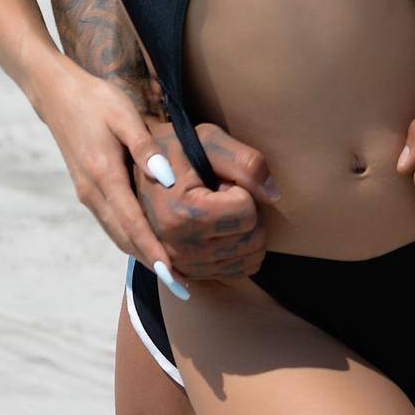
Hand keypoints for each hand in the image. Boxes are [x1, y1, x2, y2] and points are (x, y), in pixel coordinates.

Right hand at [36, 59, 276, 289]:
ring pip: (116, 234)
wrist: (57, 95)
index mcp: (103, 175)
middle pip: (124, 237)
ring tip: (170, 273)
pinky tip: (147, 243)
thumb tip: (166, 178)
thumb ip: (144, 147)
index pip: (132, 223)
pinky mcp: (87, 189)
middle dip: (151, 262)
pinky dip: (130, 238)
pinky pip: (111, 223)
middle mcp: (92, 192)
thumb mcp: (123, 116)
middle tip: (181, 286)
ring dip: (140, 253)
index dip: (153, 250)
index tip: (172, 274)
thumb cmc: (96, 100)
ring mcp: (87, 193)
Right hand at [130, 118, 281, 287]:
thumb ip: (245, 162)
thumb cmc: (177, 149)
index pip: (248, 210)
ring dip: (244, 232)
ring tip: (219, 211)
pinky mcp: (188, 274)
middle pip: (252, 238)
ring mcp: (183, 265)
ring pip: (249, 258)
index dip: (242, 189)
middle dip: (248, 213)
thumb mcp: (209, 140)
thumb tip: (275, 195)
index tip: (220, 180)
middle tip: (222, 195)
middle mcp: (180, 246)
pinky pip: (237, 271)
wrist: (139, 168)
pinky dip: (238, 249)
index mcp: (182, 212)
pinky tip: (221, 229)